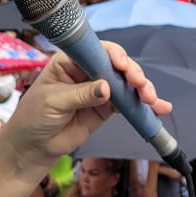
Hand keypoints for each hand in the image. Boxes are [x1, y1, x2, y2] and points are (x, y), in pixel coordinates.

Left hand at [0, 42, 170, 168]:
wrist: (35, 146)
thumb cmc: (35, 117)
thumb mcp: (54, 102)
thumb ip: (81, 95)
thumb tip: (106, 88)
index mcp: (71, 61)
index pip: (97, 50)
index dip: (113, 54)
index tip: (121, 64)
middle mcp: (88, 71)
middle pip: (117, 65)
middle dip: (132, 73)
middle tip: (139, 85)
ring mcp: (100, 89)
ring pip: (127, 83)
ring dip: (142, 89)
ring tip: (150, 99)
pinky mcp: (108, 107)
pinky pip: (129, 103)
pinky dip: (144, 106)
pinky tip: (160, 108)